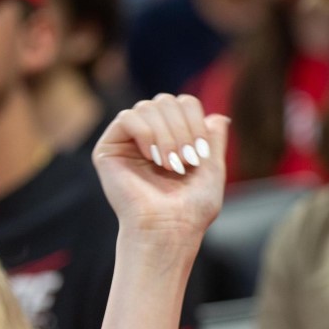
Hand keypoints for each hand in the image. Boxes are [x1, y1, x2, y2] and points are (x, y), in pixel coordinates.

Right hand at [93, 94, 228, 238]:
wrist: (170, 228)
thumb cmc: (191, 208)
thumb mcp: (213, 168)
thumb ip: (214, 140)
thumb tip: (219, 117)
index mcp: (171, 138)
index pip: (183, 103)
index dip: (195, 121)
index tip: (201, 154)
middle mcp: (147, 137)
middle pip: (166, 100)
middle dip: (182, 129)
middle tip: (187, 161)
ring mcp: (127, 142)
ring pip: (147, 107)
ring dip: (167, 135)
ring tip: (171, 165)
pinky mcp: (108, 149)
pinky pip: (127, 117)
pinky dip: (146, 134)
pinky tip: (152, 158)